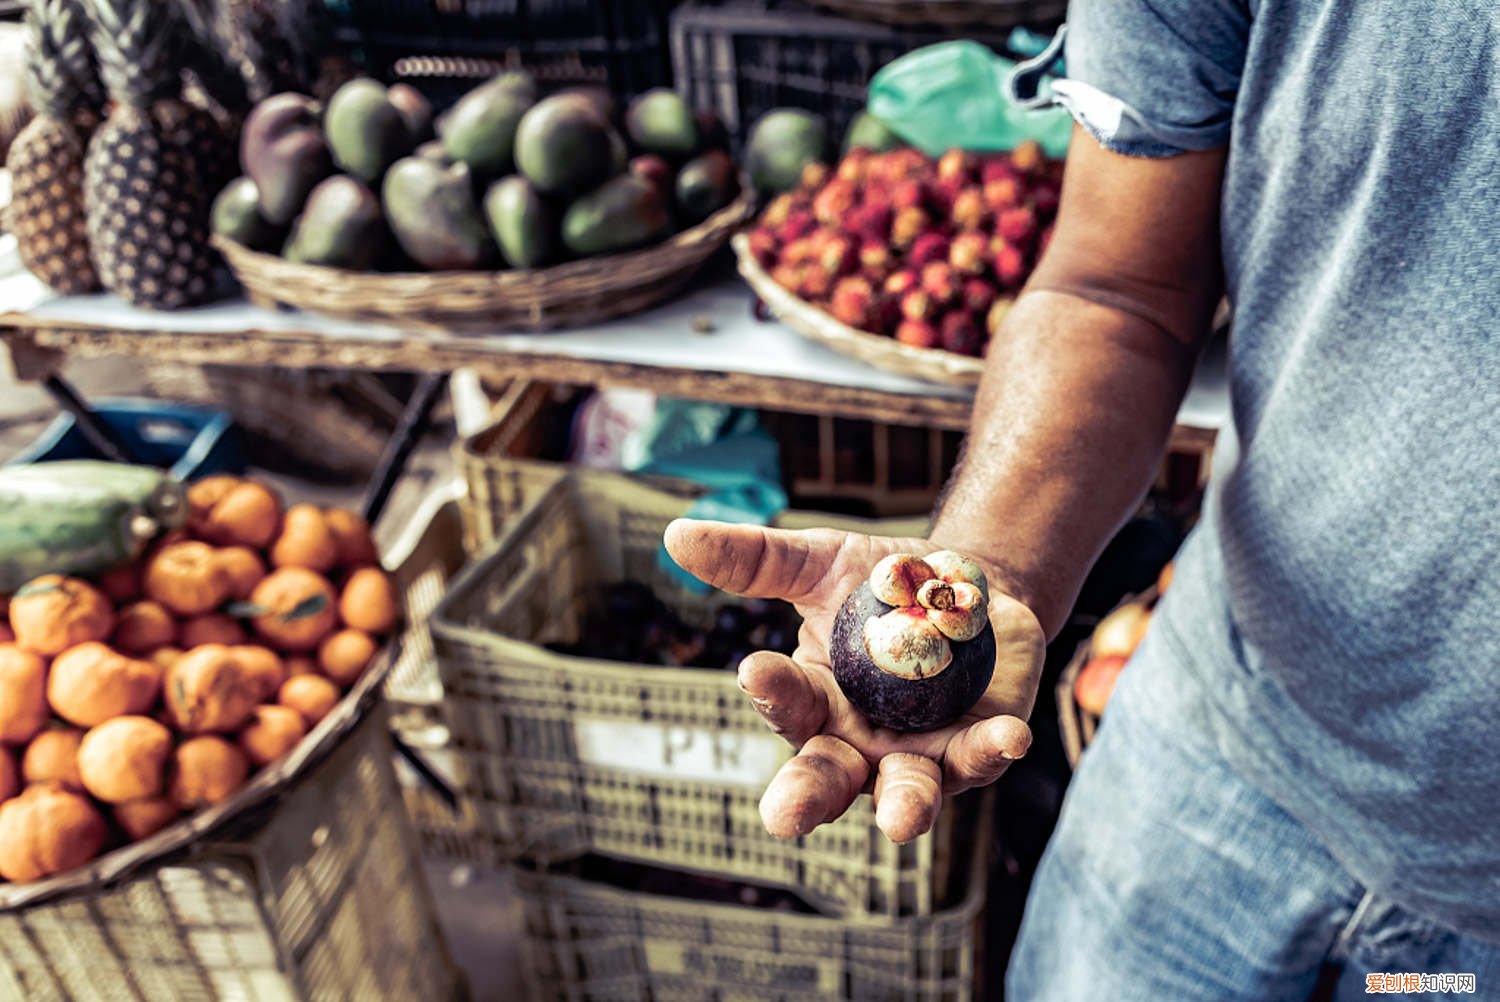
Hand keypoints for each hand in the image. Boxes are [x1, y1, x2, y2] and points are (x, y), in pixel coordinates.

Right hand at [664, 519, 1044, 842]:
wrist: (970, 584)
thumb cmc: (881, 584)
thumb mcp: (818, 562)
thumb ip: (754, 560)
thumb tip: (675, 536)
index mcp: (812, 703)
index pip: (785, 705)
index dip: (771, 692)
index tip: (754, 669)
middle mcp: (858, 743)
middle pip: (827, 779)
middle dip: (805, 799)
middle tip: (782, 818)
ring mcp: (919, 754)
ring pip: (906, 791)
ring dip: (904, 806)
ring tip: (900, 820)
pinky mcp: (976, 748)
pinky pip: (982, 758)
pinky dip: (993, 750)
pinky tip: (1009, 737)